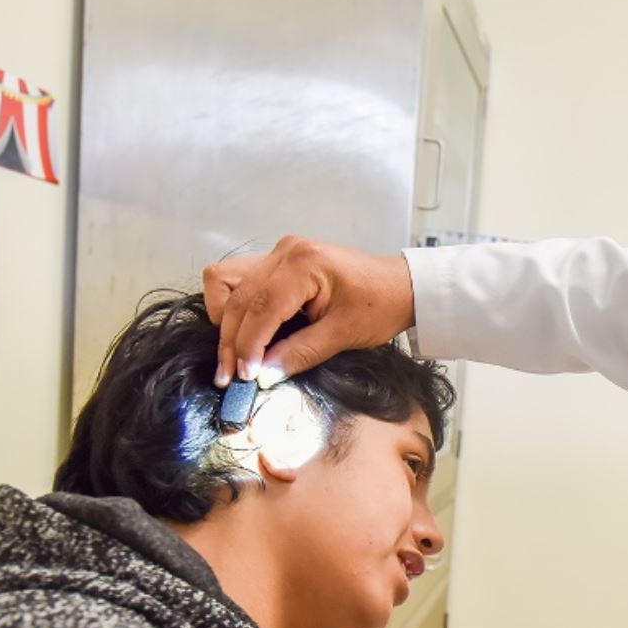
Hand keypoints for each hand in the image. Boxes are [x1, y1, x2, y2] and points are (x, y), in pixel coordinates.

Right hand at [203, 235, 415, 386]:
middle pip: (236, 295)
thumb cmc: (380, 306)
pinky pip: (240, 279)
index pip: (260, 307)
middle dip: (230, 339)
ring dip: (225, 318)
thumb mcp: (343, 335)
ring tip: (235, 353)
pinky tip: (248, 332)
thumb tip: (262, 374)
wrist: (401, 286)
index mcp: (304, 264)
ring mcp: (280, 252)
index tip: (243, 376)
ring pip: (226, 280)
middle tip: (231, 376)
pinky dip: (236, 306)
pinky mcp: (279, 260)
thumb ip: (300, 353)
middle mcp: (286, 251)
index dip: (247, 345)